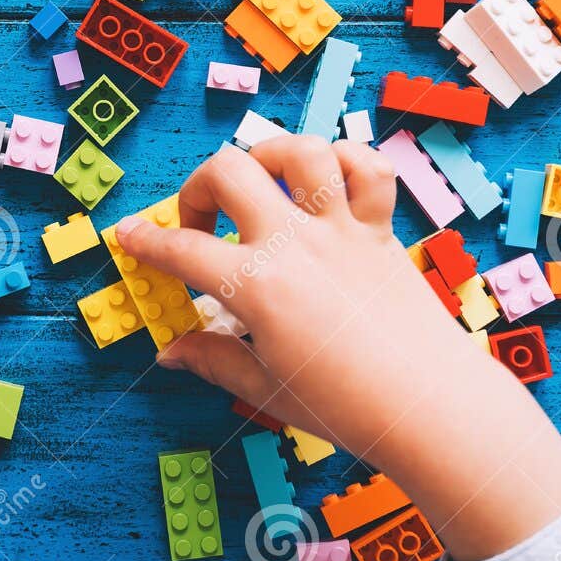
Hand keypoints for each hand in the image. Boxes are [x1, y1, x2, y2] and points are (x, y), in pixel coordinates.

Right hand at [114, 135, 560, 560]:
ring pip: (301, 151)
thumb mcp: (266, 389)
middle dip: (198, 187)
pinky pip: (368, 169)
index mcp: (257, 288)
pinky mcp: (381, 230)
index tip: (130, 235)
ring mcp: (342, 231)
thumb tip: (171, 351)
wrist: (430, 408)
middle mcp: (296, 244)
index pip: (181, 252)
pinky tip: (327, 185)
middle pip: (229, 172)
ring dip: (270, 155)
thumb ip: (214, 360)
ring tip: (261, 181)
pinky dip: (346, 163)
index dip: (145, 241)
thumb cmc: (346, 409)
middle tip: (201, 222)